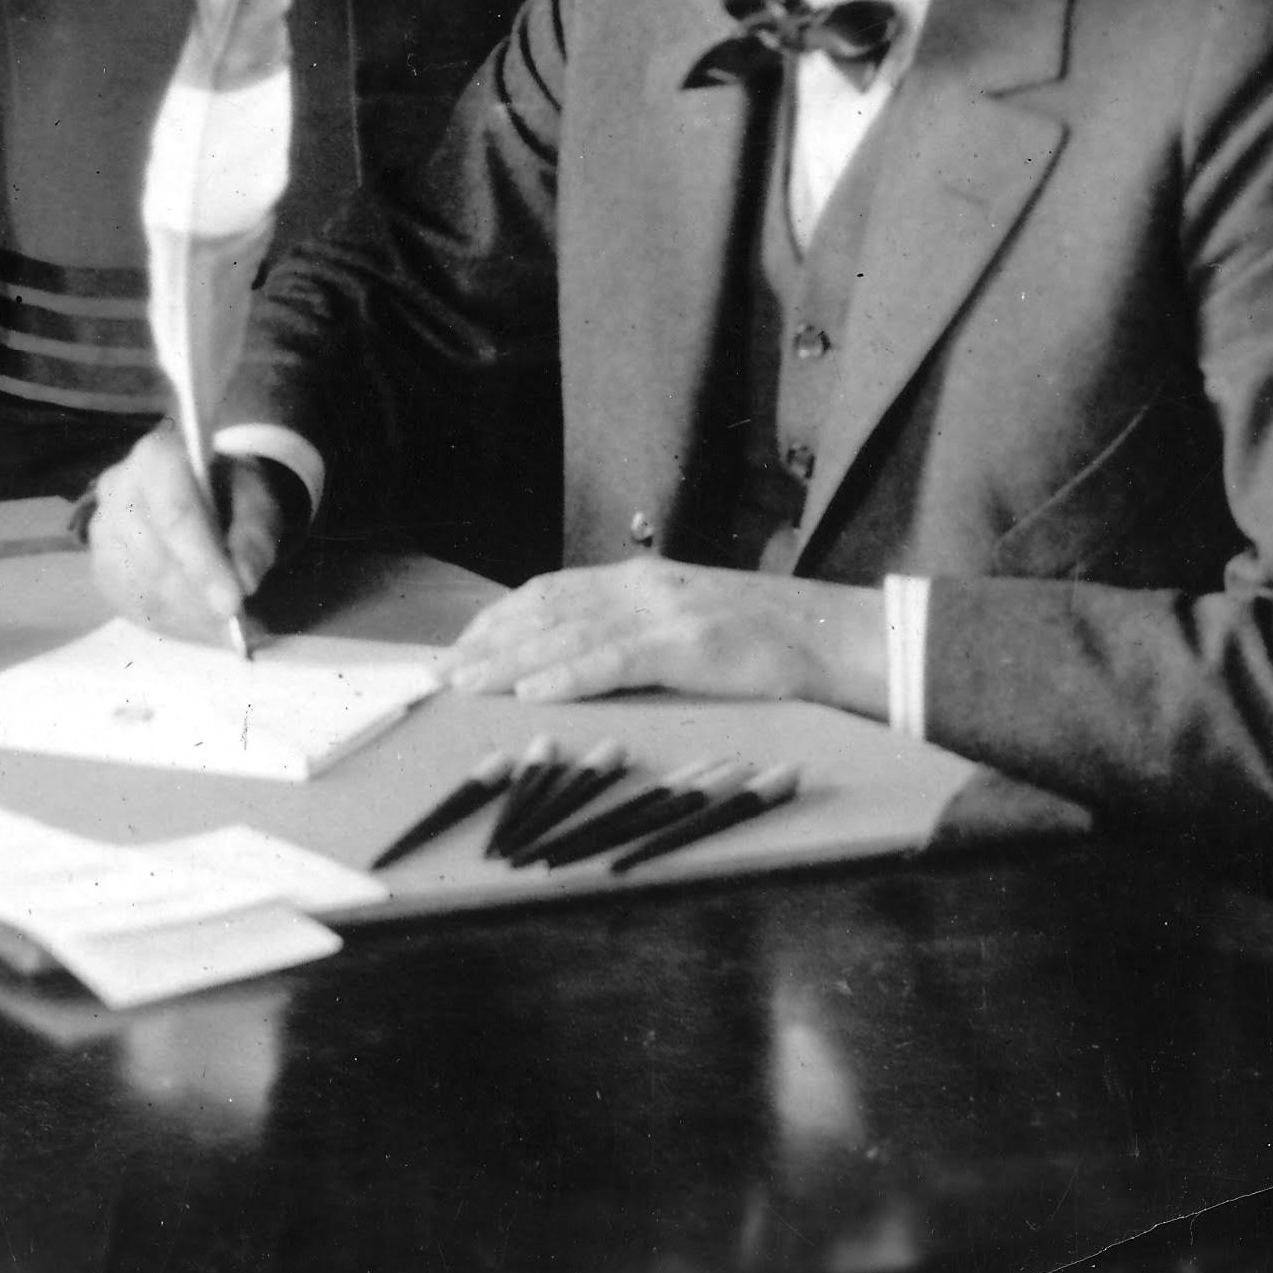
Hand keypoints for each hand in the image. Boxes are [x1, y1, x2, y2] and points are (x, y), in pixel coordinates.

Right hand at [87, 431, 299, 644]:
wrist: (202, 491)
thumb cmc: (229, 491)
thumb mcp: (257, 502)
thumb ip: (254, 537)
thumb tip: (243, 581)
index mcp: (156, 456)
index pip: (174, 513)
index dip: (202, 563)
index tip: (232, 602)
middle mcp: (117, 487)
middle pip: (153, 556)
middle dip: (196, 596)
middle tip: (233, 621)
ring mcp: (101, 529)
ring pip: (140, 586)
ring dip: (185, 614)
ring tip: (221, 625)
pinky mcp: (99, 565)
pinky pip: (129, 605)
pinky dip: (168, 622)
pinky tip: (196, 623)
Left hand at [439, 560, 873, 710]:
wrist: (830, 636)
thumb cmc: (758, 641)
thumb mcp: (684, 624)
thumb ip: (633, 632)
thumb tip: (573, 661)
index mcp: (637, 580)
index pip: (548, 593)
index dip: (498, 620)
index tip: (459, 648)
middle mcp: (640, 586)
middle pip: (545, 611)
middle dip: (488, 642)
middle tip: (442, 673)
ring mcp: (662, 612)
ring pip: (567, 634)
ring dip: (511, 661)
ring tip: (467, 684)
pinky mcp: (685, 643)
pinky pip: (614, 660)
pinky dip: (568, 675)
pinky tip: (533, 693)